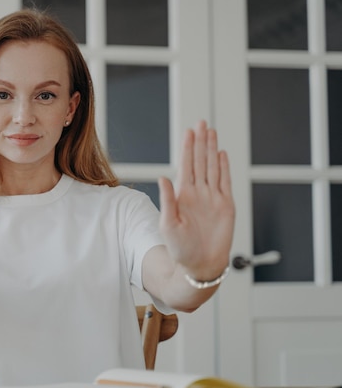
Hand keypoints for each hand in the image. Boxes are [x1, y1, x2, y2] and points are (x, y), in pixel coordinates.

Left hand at [158, 120, 234, 279]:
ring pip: (213, 167)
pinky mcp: (225, 206)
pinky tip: (221, 154)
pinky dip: (224, 167)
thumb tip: (162, 177)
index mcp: (183, 195)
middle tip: (201, 122)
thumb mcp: (168, 224)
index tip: (189, 131)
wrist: (199, 265)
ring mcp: (212, 198)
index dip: (188, 148)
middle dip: (200, 142)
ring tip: (211, 132)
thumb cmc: (180, 249)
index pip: (186, 165)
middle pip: (200, 161)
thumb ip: (167, 200)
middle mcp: (198, 193)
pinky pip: (225, 182)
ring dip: (212, 149)